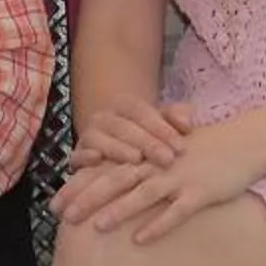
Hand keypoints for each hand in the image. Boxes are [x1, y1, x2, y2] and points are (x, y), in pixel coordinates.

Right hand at [68, 97, 191, 171]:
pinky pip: (77, 155)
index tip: (180, 146)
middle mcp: (103, 117)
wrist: (117, 147)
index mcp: (124, 105)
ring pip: (100, 138)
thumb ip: (177, 118)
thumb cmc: (148, 137)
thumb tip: (188, 122)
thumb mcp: (163, 125)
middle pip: (123, 126)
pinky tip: (97, 160)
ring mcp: (88, 135)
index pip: (142, 112)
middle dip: (146, 142)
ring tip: (138, 160)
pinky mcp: (78, 156)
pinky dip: (84, 157)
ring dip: (118, 148)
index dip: (161, 127)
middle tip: (167, 159)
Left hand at [73, 120, 262, 243]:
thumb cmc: (202, 151)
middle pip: (115, 180)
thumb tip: (113, 190)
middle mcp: (157, 164)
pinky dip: (158, 224)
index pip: (104, 169)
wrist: (244, 143)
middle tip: (61, 216)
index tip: (54, 203)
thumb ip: (141, 168)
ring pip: (143, 194)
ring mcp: (179, 177)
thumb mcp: (167, 154)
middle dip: (87, 198)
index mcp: (146, 155)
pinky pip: (177, 211)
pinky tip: (140, 239)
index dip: (78, 186)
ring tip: (95, 227)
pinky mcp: (200, 191)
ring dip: (118, 210)